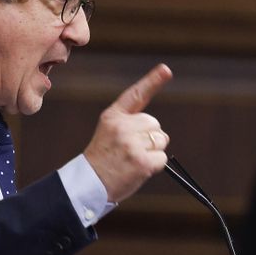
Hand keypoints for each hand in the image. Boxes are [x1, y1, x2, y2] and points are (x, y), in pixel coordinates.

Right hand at [84, 63, 172, 202]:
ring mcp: (132, 144)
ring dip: (153, 151)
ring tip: (133, 160)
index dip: (153, 81)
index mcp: (113, 117)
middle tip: (132, 151)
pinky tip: (138, 169)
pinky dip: (155, 165)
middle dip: (150, 137)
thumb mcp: (109, 133)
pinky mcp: (142, 162)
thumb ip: (129, 124)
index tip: (166, 69)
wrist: (89, 184)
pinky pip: (162, 158)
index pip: (136, 95)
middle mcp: (122, 127)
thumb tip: (157, 130)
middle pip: (155, 124)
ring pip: (161, 140)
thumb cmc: (103, 159)